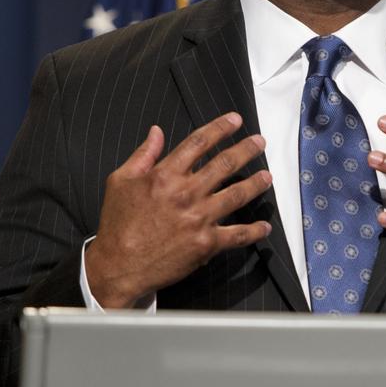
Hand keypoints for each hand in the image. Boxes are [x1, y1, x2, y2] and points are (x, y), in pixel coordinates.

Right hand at [84, 113, 271, 307]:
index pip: (198, 143)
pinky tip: (264, 226)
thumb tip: (157, 131)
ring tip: (268, 176)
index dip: (219, 128)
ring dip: (256, 184)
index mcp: (165, 175)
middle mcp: (186, 193)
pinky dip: (254, 231)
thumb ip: (142, 155)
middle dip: (245, 150)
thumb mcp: (120, 181)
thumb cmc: (117, 224)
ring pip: (236, 195)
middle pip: (224, 164)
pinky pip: (237, 235)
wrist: (119, 266)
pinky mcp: (207, 244)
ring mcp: (199, 218)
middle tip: (260, 142)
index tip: (235, 120)